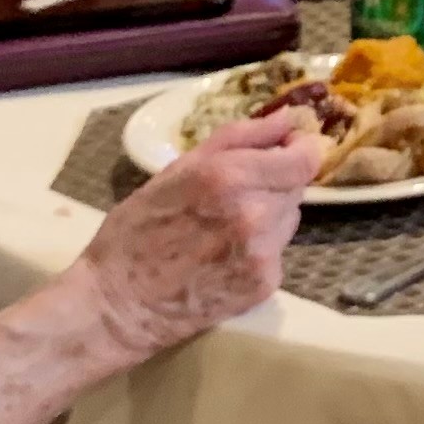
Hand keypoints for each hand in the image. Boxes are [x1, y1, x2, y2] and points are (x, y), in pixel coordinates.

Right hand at [0, 114, 328, 423]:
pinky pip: (278, 251)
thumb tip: (288, 118)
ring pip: (289, 218)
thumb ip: (239, 137)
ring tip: (224, 226)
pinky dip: (260, 247)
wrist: (119, 305)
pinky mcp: (265, 285)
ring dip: (269, 214)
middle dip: (275, 181)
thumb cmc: (137, 230)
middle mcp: (253, 215)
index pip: (304, 159)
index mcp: (229, 178)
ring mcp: (262, 254)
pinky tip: (224, 254)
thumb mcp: (177, 169)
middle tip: (236, 193)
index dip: (302, 150)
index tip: (289, 148)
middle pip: (297, 186)